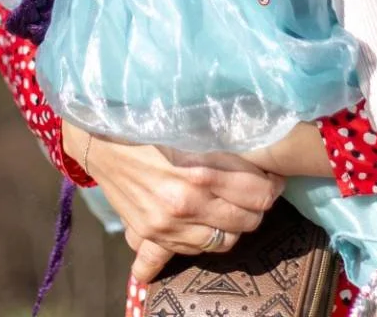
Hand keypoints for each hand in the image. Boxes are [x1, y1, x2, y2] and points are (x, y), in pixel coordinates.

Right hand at [62, 123, 283, 281]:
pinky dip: (211, 237)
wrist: (104, 143)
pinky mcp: (154, 234)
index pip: (259, 194)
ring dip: (236, 225)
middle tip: (258, 191)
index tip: (273, 177)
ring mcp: (169, 224)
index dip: (272, 186)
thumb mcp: (194, 130)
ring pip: (226, 240)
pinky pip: (198, 249)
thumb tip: (262, 155)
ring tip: (235, 206)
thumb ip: (226, 148)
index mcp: (201, 171)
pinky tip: (210, 219)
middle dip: (259, 207)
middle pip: (248, 220)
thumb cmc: (152, 127)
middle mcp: (187, 203)